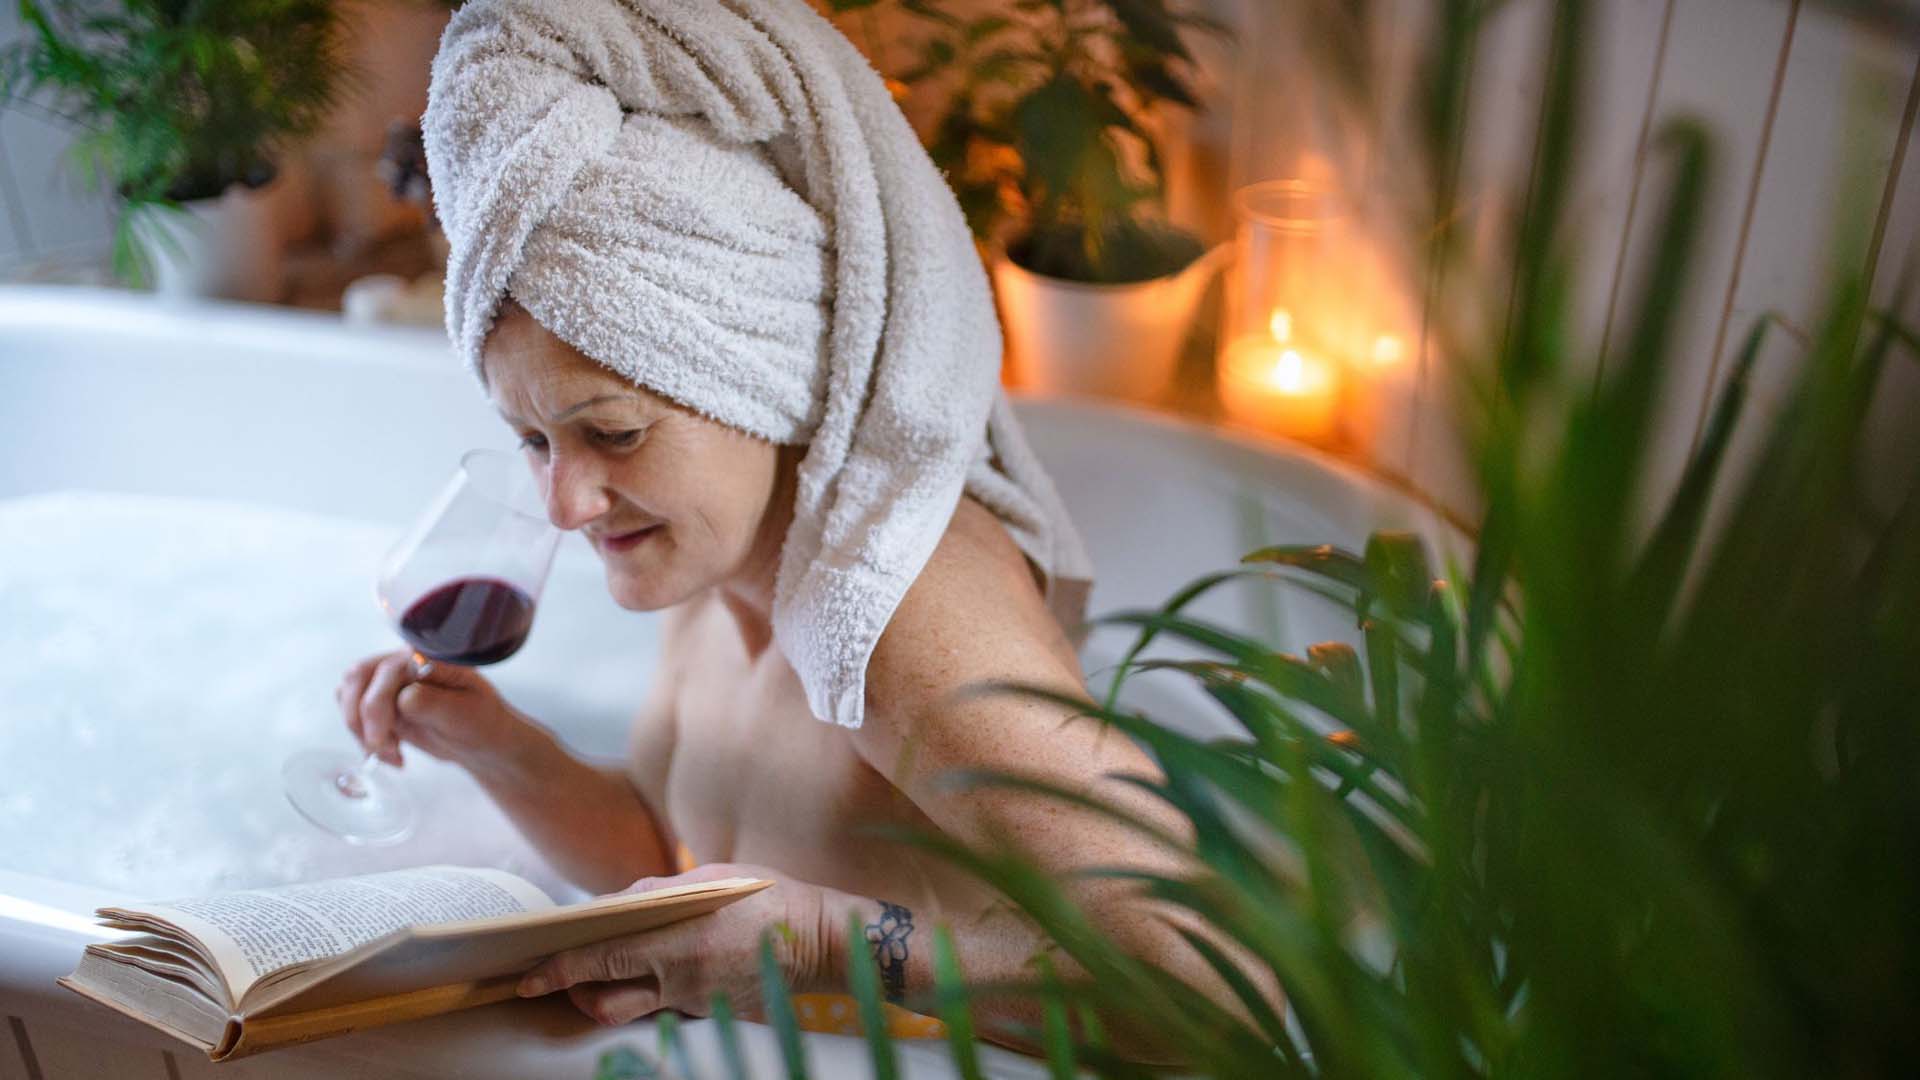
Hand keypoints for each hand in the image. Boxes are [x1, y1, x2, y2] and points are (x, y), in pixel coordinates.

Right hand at [335, 650, 527, 770]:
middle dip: (361, 718)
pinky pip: (354, 711)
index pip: (386, 669)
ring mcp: (390, 680)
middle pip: (357, 676)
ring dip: (360, 729)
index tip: (385, 740)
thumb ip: (431, 702)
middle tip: (383, 749)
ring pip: (348, 693)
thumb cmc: (481, 722)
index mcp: (428, 655)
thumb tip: (402, 697)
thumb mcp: (463, 714)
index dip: (378, 705)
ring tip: (392, 753)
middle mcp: (405, 660)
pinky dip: (363, 736)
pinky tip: (390, 753)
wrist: (481, 740)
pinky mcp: (381, 700)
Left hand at [516, 863, 835, 1025]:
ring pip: (631, 1011)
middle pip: (604, 1002)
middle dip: (573, 992)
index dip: (558, 971)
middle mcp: (681, 980)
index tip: (529, 976)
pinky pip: (664, 1007)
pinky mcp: (709, 1011)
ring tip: (597, 976)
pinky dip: (647, 991)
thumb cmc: (767, 900)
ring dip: (605, 996)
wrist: (819, 940)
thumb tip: (617, 904)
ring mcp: (696, 1002)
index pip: (601, 961)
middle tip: (558, 977)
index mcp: (678, 942)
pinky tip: (653, 970)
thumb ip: (659, 892)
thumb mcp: (711, 879)